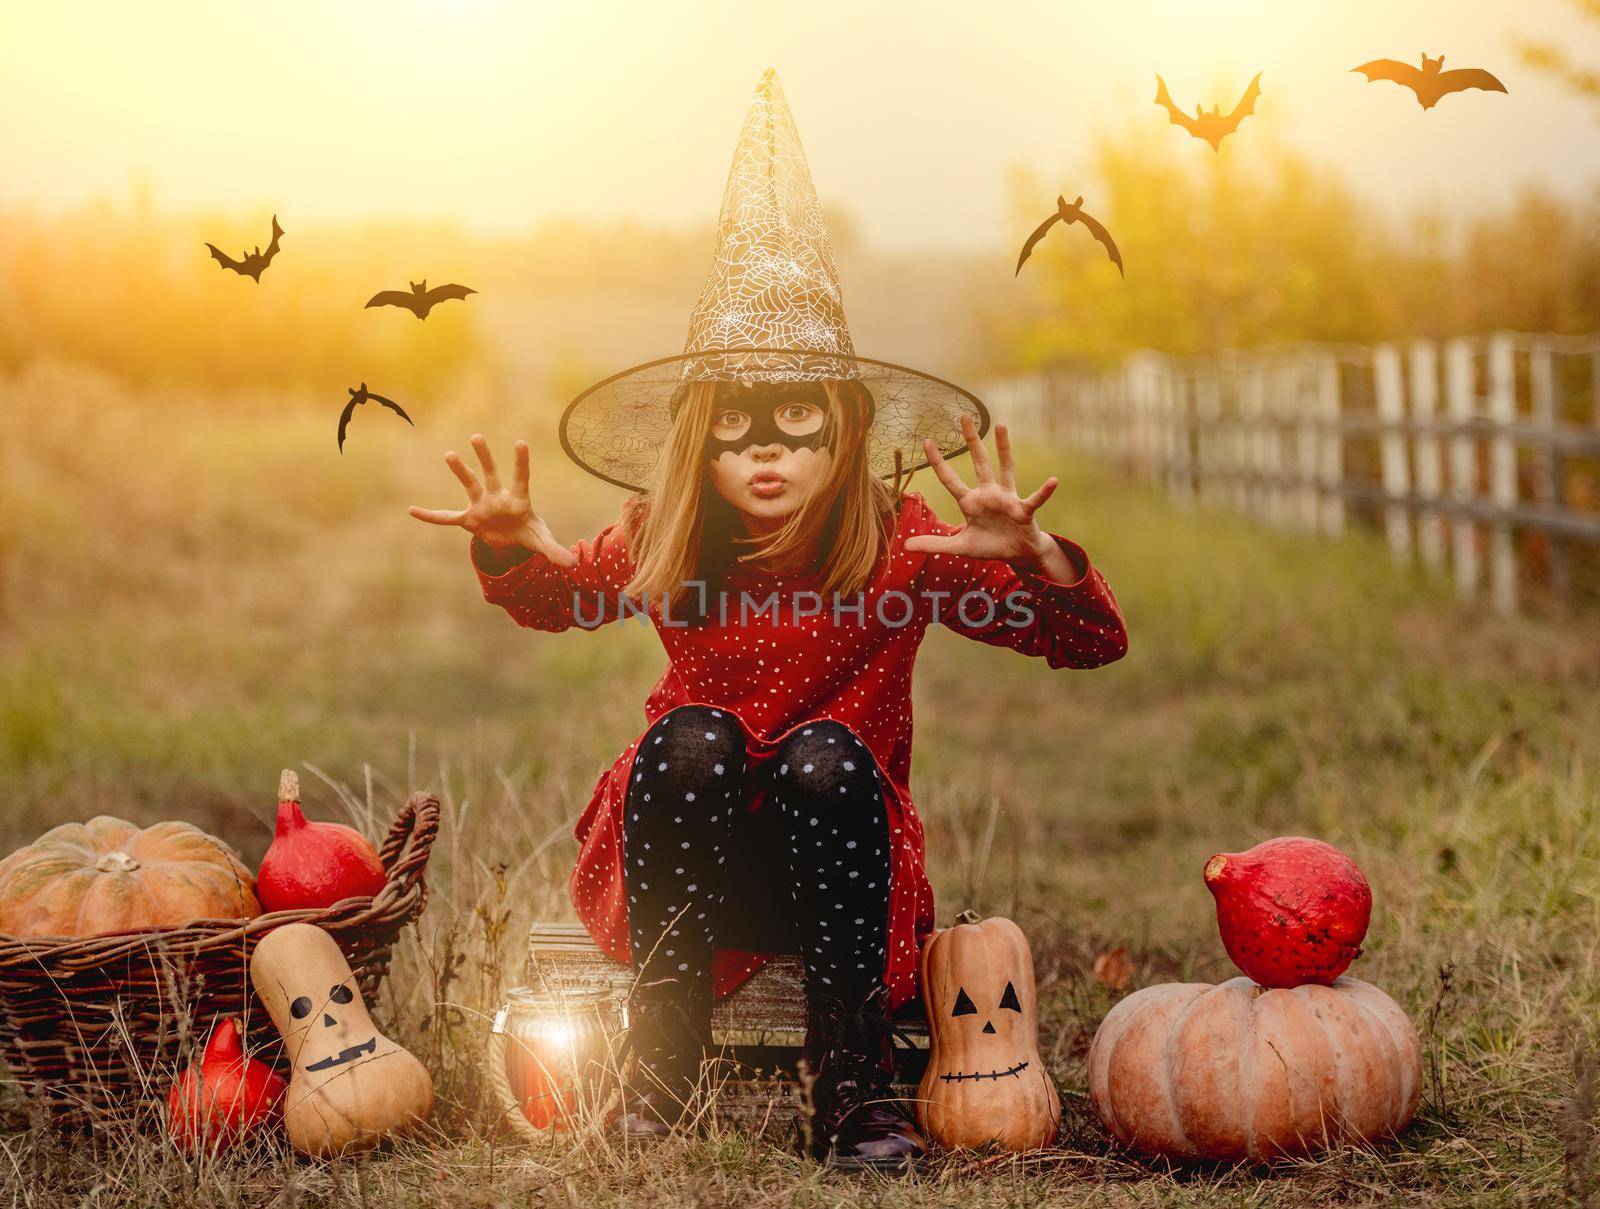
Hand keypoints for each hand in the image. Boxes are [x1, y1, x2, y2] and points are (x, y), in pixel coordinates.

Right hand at [408, 434, 577, 567]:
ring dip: (460, 471)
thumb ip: (555, 552)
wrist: (513, 538)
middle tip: (477, 437)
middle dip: (485, 457)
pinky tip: (413, 510)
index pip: (521, 478)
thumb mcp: (543, 543)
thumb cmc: (530, 532)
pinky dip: (431, 516)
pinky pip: (447, 518)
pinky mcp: (469, 519)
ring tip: (450, 454)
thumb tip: (573, 563)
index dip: (521, 462)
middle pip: (491, 474)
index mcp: (519, 500)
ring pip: (469, 485)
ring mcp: (481, 506)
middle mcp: (498, 497)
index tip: (521, 443)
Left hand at [902, 414, 1059, 565]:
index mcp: (970, 502)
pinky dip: (1044, 491)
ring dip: (1003, 448)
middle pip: (978, 462)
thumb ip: (934, 544)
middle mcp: (988, 494)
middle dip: (972, 440)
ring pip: (1005, 468)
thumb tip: (905, 545)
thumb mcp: (959, 546)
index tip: (927, 441)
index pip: (950, 479)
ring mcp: (1007, 499)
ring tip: (1002, 426)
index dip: (938, 462)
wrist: (1017, 554)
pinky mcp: (1023, 510)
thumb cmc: (990, 545)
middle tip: (965, 415)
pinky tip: (1053, 481)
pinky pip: (1034, 499)